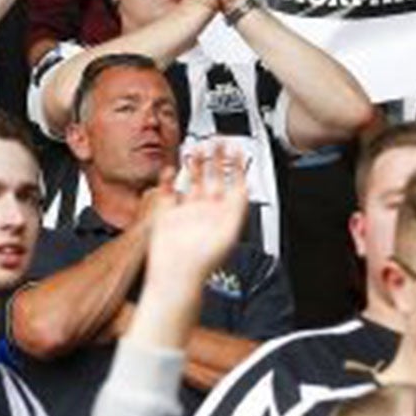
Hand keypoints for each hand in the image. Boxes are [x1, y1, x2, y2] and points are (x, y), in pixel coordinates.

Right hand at [147, 144, 250, 288]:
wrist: (177, 274)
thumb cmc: (204, 260)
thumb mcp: (231, 231)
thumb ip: (239, 208)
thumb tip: (247, 188)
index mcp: (223, 215)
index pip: (234, 184)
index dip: (237, 166)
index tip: (238, 149)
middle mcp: (206, 211)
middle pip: (214, 178)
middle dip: (217, 159)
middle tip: (218, 140)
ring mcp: (187, 212)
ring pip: (193, 181)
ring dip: (195, 165)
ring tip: (197, 148)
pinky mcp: (168, 215)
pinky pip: (168, 191)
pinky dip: (168, 179)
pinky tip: (170, 169)